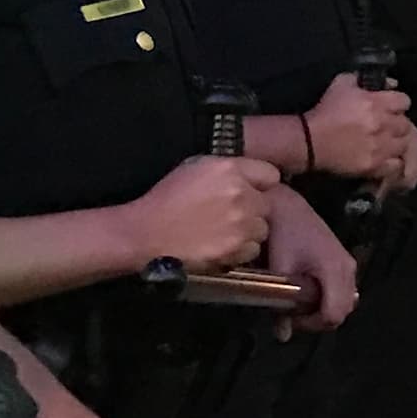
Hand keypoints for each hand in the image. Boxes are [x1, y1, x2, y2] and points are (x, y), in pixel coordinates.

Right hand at [123, 153, 280, 273]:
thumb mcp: (194, 168)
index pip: (270, 174)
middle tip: (232, 215)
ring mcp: (241, 224)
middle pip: (268, 204)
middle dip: (253, 209)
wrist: (146, 233)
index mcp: (230, 169)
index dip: (260, 184)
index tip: (251, 191)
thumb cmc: (164, 199)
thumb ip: (226, 169)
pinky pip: (252, 249)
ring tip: (226, 232)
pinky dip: (241, 250)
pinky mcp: (236, 249)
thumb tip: (246, 177)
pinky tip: (223, 246)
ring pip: (262, 228)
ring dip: (249, 231)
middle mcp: (241, 195)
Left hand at [259, 182, 359, 330]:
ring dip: (322, 308)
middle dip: (318, 318)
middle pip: (343, 310)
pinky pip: (341, 289)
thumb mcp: (279, 269)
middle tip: (293, 313)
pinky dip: (326, 296)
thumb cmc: (283, 232)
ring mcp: (347, 263)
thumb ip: (281, 306)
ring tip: (298, 301)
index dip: (313, 323)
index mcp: (335, 270)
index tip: (292, 318)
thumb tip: (283, 335)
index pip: (335, 314)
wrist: (285, 205)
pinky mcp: (342, 260)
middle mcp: (348, 268)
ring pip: (344, 301)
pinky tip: (304, 289)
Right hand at [302, 71, 416, 186]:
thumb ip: (362, 79)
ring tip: (387, 144)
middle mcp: (383, 125)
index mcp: (377, 103)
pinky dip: (393, 162)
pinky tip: (385, 160)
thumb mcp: (340, 85)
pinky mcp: (375, 166)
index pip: (404, 101)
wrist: (309, 141)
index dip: (398, 104)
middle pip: (406, 124)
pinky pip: (396, 165)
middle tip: (387, 127)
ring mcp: (381, 147)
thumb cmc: (325, 111)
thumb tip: (388, 82)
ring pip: (403, 145)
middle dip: (397, 124)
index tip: (391, 108)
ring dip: (397, 143)